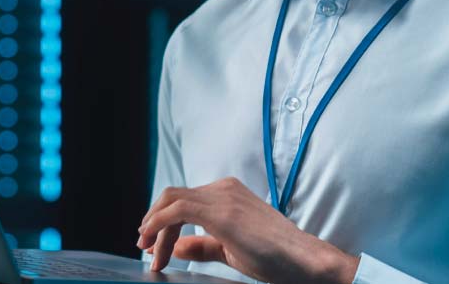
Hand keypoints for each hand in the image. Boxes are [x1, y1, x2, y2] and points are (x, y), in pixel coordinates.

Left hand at [137, 176, 358, 283]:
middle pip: (172, 197)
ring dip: (155, 227)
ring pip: (171, 202)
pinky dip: (160, 225)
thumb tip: (173, 247)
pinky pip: (177, 210)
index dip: (161, 222)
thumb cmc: (275, 257)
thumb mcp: (230, 249)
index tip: (153, 247)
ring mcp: (223, 196)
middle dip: (153, 222)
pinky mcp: (221, 211)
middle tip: (145, 248)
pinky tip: (156, 244)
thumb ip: (201, 246)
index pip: (183, 200)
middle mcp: (224, 188)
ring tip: (151, 253)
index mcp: (227, 193)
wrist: (303, 260)